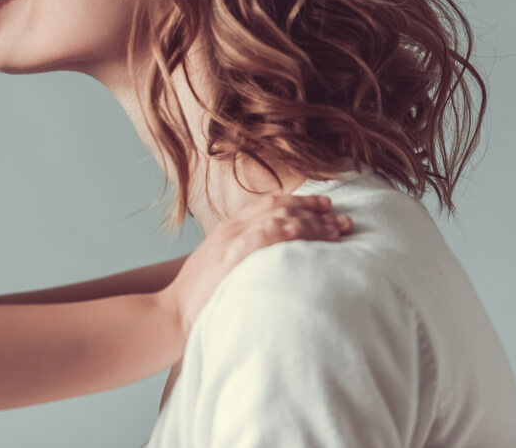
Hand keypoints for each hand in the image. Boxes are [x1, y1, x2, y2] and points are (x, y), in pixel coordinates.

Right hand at [163, 194, 350, 336]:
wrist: (172, 315)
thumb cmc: (197, 300)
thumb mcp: (219, 269)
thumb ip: (243, 258)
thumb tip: (274, 262)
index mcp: (228, 229)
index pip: (267, 204)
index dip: (299, 201)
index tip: (325, 206)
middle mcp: (231, 227)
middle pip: (278, 206)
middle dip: (314, 210)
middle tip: (343, 219)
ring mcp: (232, 238)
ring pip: (279, 216)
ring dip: (313, 221)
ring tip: (338, 230)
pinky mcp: (234, 252)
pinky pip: (269, 233)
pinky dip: (293, 230)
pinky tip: (313, 234)